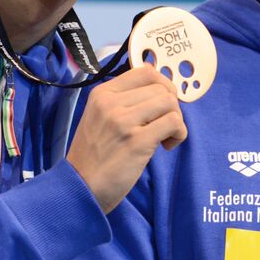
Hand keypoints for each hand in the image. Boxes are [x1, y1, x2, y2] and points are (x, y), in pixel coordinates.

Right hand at [67, 65, 187, 212]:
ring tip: (163, 138)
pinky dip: (179, 134)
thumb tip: (160, 90)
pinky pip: (174, 123)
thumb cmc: (94, 156)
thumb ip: (124, 102)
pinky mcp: (138, 141)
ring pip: (170, 103)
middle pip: (161, 88)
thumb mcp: (100, 118)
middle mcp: (111, 102)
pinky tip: (166, 146)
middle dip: (171, 107)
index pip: (145, 72)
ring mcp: (123, 121)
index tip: (162, 105)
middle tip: (162, 127)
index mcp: (102, 93)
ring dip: (176, 121)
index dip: (163, 86)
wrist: (80, 187)